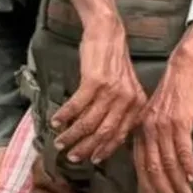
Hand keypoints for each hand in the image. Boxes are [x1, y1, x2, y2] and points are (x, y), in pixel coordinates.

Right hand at [50, 18, 146, 163]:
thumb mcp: (125, 87)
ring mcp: (112, 91)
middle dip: (85, 148)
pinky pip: (77, 106)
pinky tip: (55, 121)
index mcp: (137, 104)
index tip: (92, 160)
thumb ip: (120, 110)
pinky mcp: (95, 81)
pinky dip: (64, 116)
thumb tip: (105, 137)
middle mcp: (127, 100)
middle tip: (71, 156)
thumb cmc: (113, 61)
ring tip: (59, 140)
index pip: (121, 135)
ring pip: (89, 122)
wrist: (108, 32)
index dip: (105, 150)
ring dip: (71, 134)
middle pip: (104, 133)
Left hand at [134, 51, 192, 192]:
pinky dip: (187, 165)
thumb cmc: (174, 88)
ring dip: (176, 182)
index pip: (140, 161)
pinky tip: (191, 176)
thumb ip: (154, 131)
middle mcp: (149, 129)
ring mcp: (164, 126)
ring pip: (168, 161)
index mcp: (142, 128)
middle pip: (152, 166)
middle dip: (161, 188)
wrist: (184, 67)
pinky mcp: (180, 122)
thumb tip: (159, 152)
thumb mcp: (157, 111)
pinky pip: (182, 149)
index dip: (146, 181)